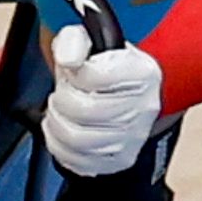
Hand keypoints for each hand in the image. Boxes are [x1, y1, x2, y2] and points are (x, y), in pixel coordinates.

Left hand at [38, 24, 165, 177]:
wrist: (119, 93)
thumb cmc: (102, 67)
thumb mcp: (87, 40)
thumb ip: (73, 41)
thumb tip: (69, 57)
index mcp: (142, 73)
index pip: (96, 75)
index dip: (73, 72)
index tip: (73, 69)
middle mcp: (144, 107)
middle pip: (85, 110)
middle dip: (61, 99)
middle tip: (62, 92)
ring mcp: (133, 137)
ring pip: (77, 138)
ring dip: (57, 122)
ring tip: (60, 111)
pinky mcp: (119, 159)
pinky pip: (77, 160)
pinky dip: (59, 145)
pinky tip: (63, 129)